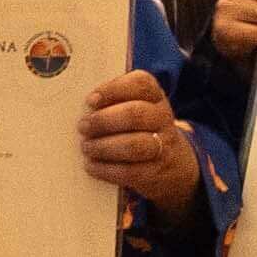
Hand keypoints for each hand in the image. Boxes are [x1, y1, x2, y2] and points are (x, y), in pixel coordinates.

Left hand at [77, 68, 201, 213]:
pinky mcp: (155, 172)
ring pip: (134, 145)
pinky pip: (130, 172)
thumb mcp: (134, 107)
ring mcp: (162, 146)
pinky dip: (106, 169)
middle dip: (103, 121)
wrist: (173, 164)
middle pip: (135, 114)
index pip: (141, 84)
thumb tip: (83, 108)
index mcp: (154, 96)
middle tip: (83, 127)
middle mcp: (162, 118)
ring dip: (104, 147)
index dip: (113, 89)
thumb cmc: (139, 129)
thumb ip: (112, 102)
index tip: (91, 100)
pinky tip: (91, 165)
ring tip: (86, 147)